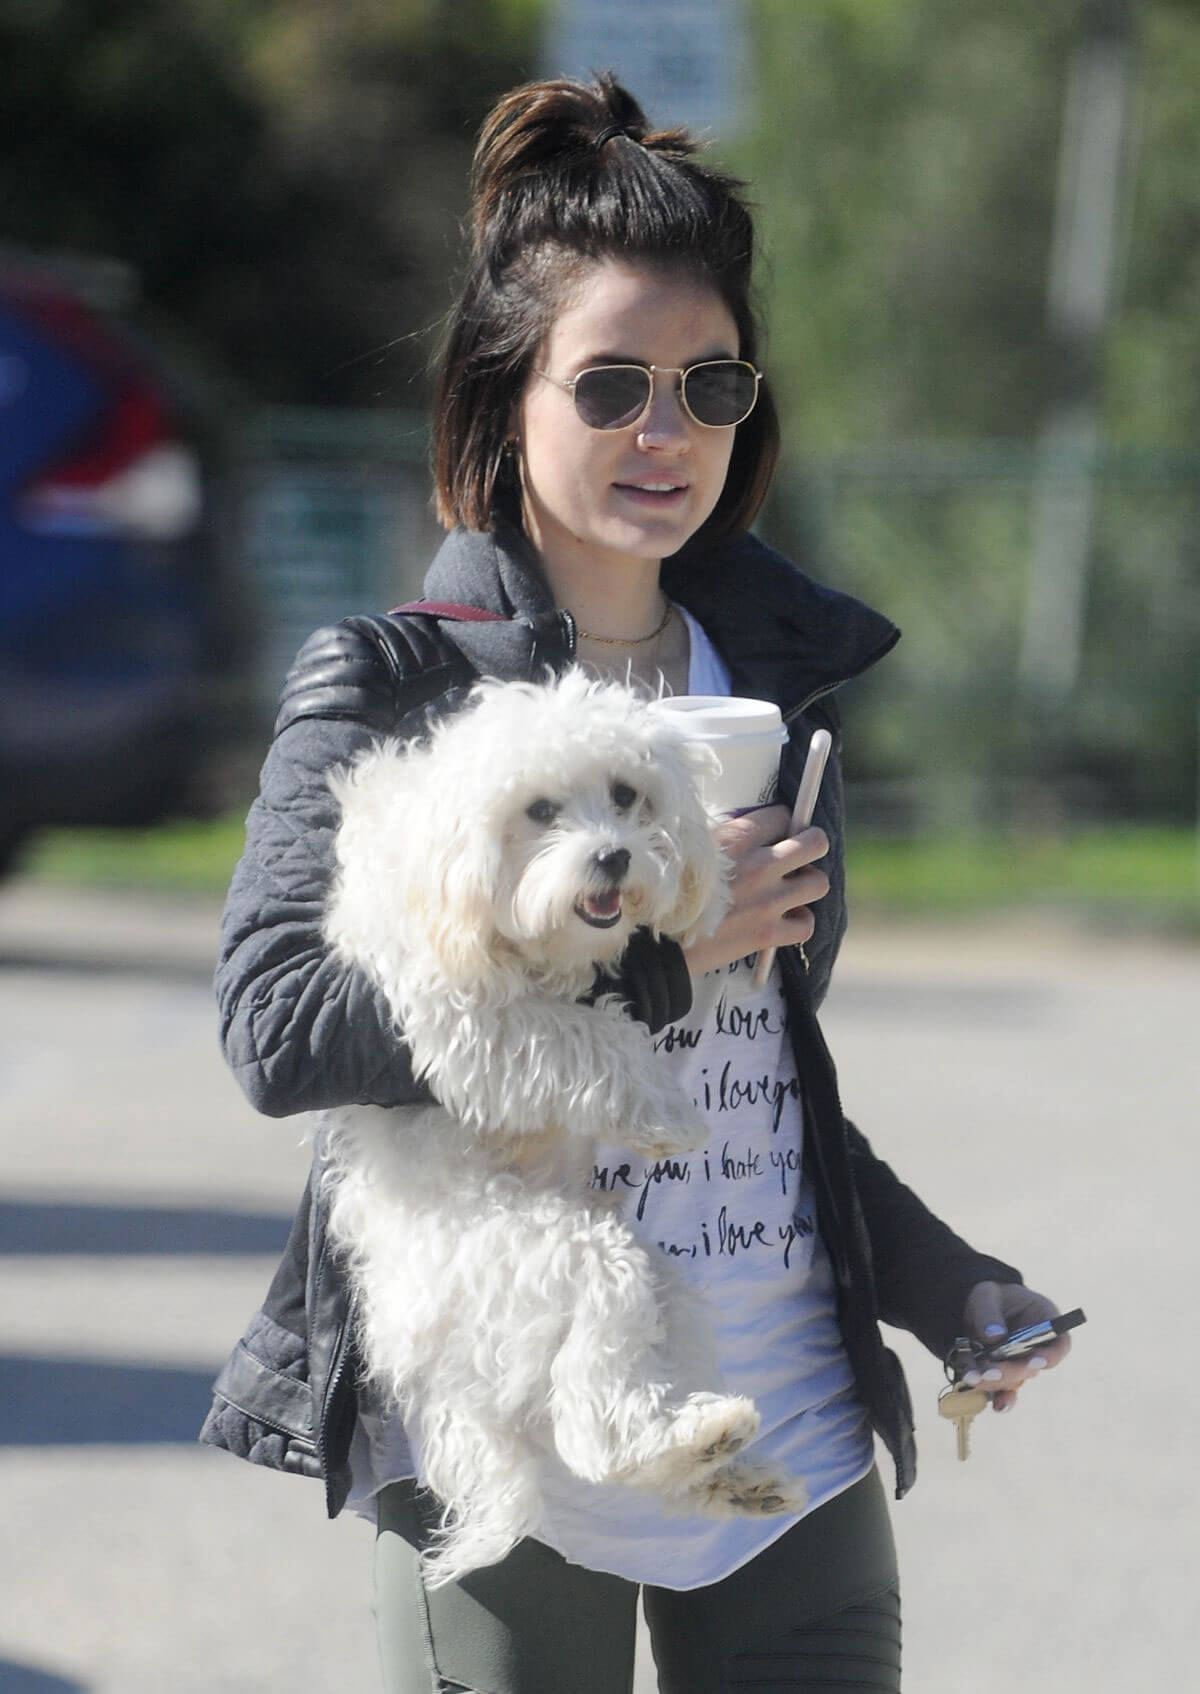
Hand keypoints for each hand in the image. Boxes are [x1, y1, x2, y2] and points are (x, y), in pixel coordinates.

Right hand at [682, 806, 829, 978]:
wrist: (655, 939)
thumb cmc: (669, 888)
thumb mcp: (692, 846)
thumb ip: (725, 835)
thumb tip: (749, 828)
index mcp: (738, 837)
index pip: (784, 815)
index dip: (781, 824)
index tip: (773, 836)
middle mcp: (760, 865)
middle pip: (816, 842)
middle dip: (810, 847)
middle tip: (797, 858)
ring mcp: (768, 900)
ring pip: (818, 882)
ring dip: (806, 886)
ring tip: (789, 891)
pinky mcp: (768, 934)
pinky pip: (807, 925)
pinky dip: (799, 923)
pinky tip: (785, 920)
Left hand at [962, 1281, 1072, 1413]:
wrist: (977, 1309)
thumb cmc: (990, 1297)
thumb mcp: (986, 1295)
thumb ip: (988, 1313)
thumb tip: (994, 1336)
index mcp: (1045, 1321)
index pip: (1060, 1343)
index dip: (1052, 1355)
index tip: (1036, 1360)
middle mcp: (1038, 1349)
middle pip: (1033, 1367)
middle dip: (1012, 1371)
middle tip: (992, 1371)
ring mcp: (1021, 1365)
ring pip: (1014, 1380)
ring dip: (996, 1382)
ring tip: (975, 1378)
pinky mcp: (1005, 1377)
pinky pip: (1003, 1390)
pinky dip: (996, 1397)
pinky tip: (993, 1404)